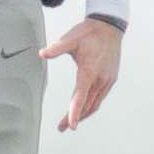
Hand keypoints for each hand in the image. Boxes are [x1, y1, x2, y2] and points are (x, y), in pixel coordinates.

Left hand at [42, 16, 122, 130]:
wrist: (110, 26)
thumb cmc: (89, 33)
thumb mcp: (71, 39)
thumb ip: (57, 48)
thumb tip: (42, 53)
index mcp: (89, 71)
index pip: (80, 97)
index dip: (75, 113)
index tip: (70, 126)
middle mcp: (100, 79)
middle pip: (87, 105)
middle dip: (74, 118)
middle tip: (62, 127)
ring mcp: (107, 80)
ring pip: (95, 104)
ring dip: (84, 114)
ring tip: (71, 121)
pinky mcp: (111, 79)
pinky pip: (101, 97)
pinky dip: (92, 106)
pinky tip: (86, 107)